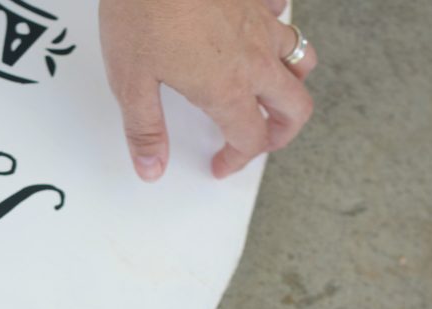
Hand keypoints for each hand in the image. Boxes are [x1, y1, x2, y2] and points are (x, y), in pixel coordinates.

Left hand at [99, 0, 317, 180]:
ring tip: (268, 93)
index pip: (250, 139)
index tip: (221, 165)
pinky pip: (282, 13)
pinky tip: (255, 31)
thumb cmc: (140, 12)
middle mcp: (254, 57)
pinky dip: (277, 29)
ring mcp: (260, 21)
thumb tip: (151, 168)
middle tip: (261, 140)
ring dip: (291, 82)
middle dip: (283, 131)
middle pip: (296, 104)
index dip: (239, 160)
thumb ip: (145, 130)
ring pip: (301, 57)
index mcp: (225, 88)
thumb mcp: (129, 83)